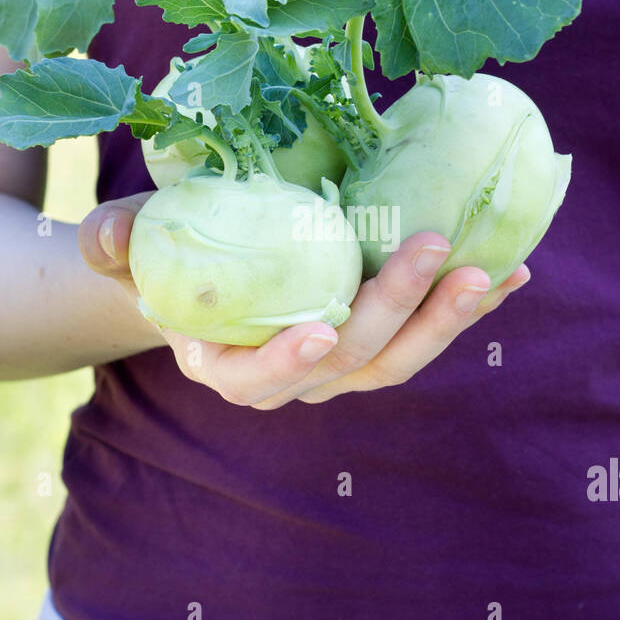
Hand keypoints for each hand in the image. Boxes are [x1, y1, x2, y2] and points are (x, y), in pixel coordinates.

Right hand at [78, 195, 529, 408]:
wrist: (219, 275)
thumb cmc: (171, 258)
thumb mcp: (129, 243)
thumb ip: (112, 241)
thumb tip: (107, 239)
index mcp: (226, 367)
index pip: (254, 380)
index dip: (286, 365)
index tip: (318, 332)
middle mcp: (293, 379)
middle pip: (349, 364)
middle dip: (394, 312)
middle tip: (432, 251)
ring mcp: (344, 367)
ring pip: (399, 359)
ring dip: (446, 320)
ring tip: (485, 271)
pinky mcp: (382, 342)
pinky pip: (428, 334)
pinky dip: (469, 309)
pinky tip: (513, 272)